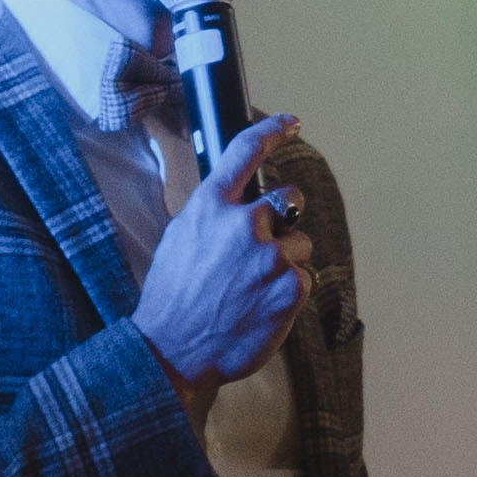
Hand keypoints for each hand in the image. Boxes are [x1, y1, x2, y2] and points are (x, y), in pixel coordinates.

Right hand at [134, 114, 313, 407]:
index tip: (291, 124)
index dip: (273, 131)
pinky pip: (304, 279)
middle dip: (285, 219)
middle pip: (290, 199)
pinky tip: (262, 308)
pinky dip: (289, 293)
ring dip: (285, 263)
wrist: (172, 352)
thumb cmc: (172, 300)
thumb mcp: (180, 239)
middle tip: (268, 246)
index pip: (245, 152)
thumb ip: (213, 215)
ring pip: (300, 245)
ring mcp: (271, 256)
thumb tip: (236, 203)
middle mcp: (243, 224)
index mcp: (210, 206)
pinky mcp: (291, 288)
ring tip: (254, 290)